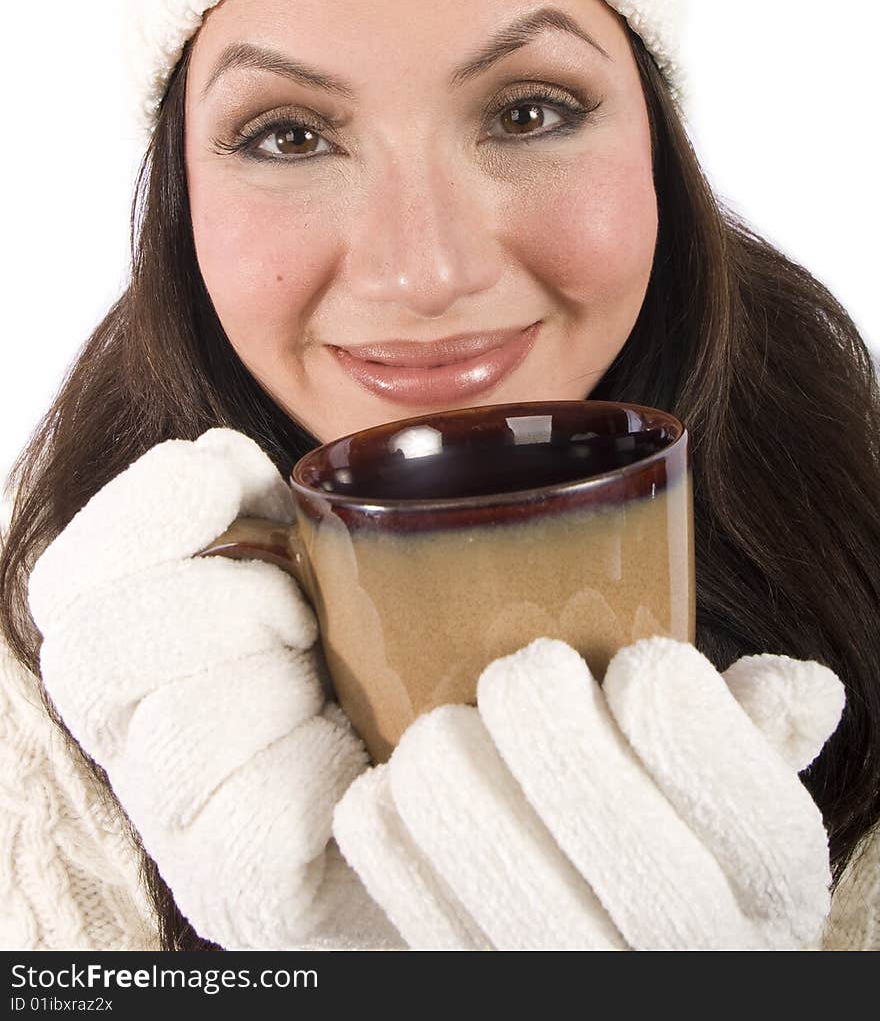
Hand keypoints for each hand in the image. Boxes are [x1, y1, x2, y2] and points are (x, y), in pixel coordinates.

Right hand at [28, 428, 369, 949]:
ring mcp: (178, 832)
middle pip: (94, 654)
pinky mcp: (244, 894)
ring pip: (179, 732)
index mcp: (130, 653)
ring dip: (283, 684)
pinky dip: (326, 765)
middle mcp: (127, 748)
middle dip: (225, 602)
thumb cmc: (376, 667)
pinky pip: (261, 816)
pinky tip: (359, 758)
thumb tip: (227, 459)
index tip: (231, 482)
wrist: (458, 798)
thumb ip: (265, 508)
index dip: (140, 511)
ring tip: (339, 688)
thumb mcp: (324, 565)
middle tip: (306, 615)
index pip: (66, 585)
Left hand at [332, 637, 844, 950]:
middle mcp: (678, 958)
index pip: (752, 809)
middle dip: (540, 704)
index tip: (642, 662)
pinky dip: (381, 806)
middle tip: (527, 672)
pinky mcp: (460, 976)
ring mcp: (564, 980)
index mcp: (765, 893)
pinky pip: (387, 858)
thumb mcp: (735, 805)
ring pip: (470, 823)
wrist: (595, 953)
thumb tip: (800, 687)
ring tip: (457, 729)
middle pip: (599, 814)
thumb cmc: (665, 843)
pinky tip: (399, 787)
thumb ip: (760, 738)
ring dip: (447, 746)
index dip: (681, 710)